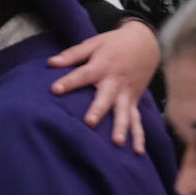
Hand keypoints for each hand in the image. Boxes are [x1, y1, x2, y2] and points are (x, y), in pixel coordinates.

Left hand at [48, 20, 159, 152]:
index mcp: (102, 66)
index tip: (55, 90)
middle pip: (105, 98)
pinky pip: (137, 120)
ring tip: (117, 143)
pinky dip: (139, 136)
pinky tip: (138, 152)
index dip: (69, 82)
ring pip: (124, 113)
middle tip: (90, 123)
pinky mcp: (134, 101)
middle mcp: (115, 82)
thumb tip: (50, 63)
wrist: (144, 43)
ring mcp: (126, 93)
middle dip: (98, 110)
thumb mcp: (93, 43)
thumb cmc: (114, 43)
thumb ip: (73, 54)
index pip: (82, 75)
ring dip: (122, 128)